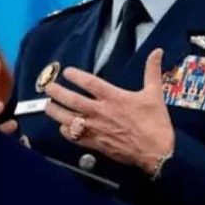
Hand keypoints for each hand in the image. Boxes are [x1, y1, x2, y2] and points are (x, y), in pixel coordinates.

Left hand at [44, 48, 174, 174]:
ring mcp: (96, 128)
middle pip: (72, 100)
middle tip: (48, 87)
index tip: (67, 72)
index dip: (75, 76)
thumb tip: (157, 52)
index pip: (89, 82)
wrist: (156, 152)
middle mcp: (101, 112)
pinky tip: (62, 128)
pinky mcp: (96, 144)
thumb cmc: (155, 123)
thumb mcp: (155, 93)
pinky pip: (74, 137)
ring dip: (55, 112)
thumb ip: (152, 71)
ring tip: (47, 106)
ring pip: (68, 119)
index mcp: (114, 97)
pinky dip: (65, 131)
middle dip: (57, 92)